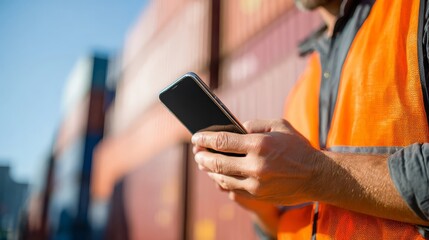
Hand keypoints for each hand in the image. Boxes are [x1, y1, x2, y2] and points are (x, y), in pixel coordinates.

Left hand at [191, 119, 320, 204]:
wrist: (317, 176)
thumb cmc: (297, 147)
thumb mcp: (278, 126)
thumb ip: (254, 125)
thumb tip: (233, 130)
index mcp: (259, 144)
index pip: (222, 142)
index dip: (205, 139)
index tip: (195, 137)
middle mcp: (255, 166)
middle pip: (217, 162)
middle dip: (202, 157)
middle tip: (196, 152)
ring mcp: (256, 184)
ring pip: (222, 178)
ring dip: (209, 170)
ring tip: (203, 163)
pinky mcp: (257, 196)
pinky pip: (232, 188)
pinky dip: (221, 181)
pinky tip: (217, 175)